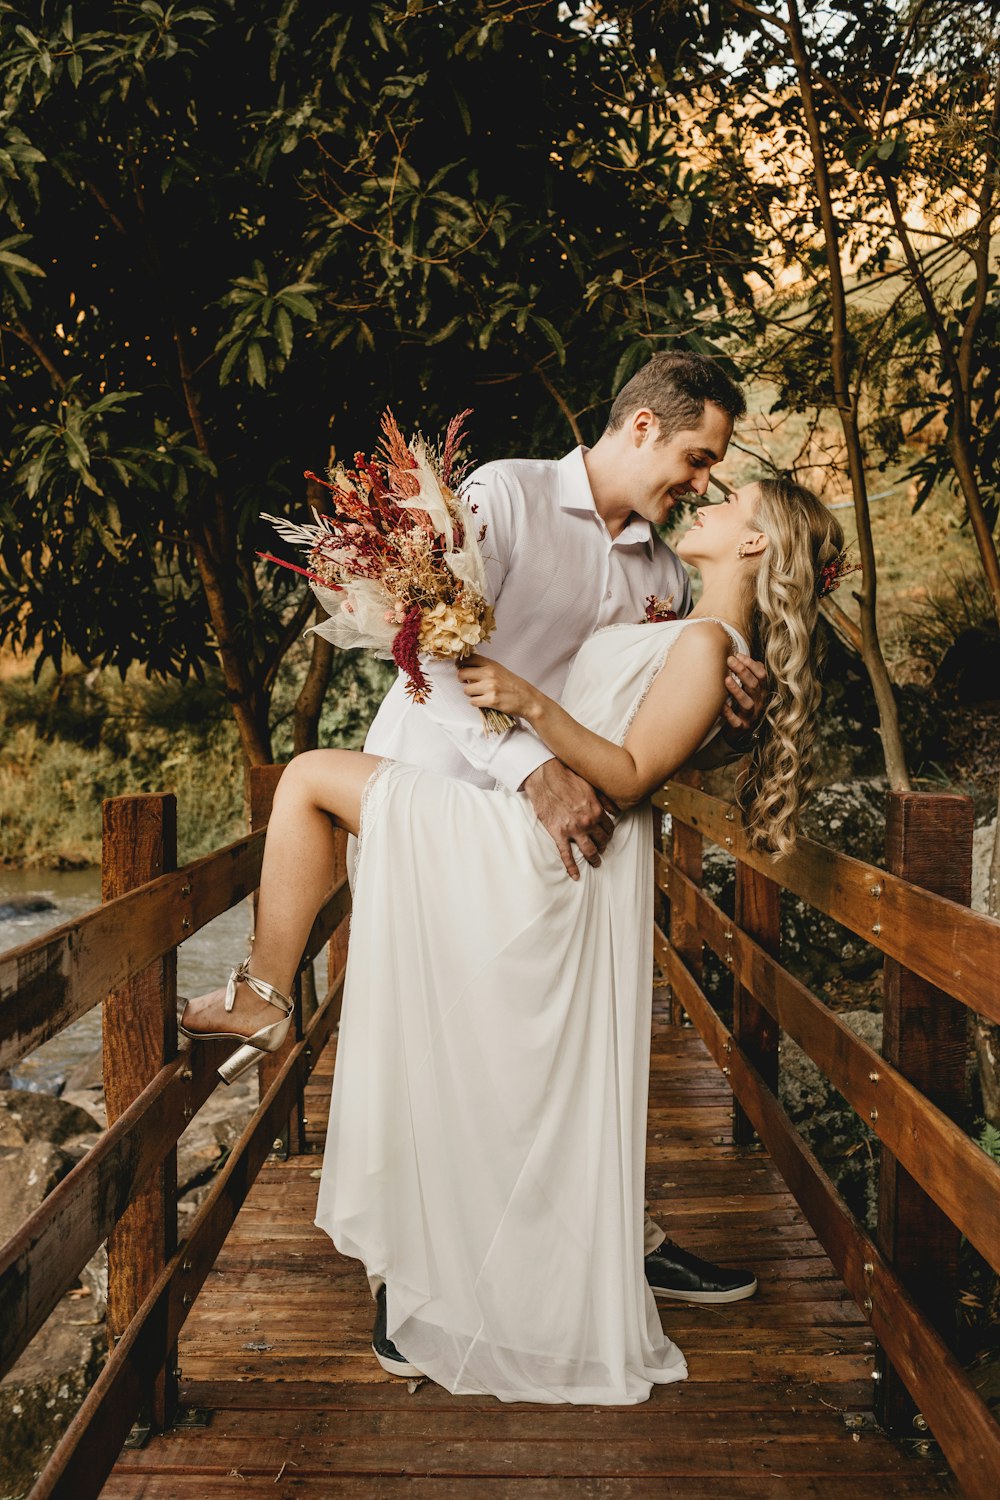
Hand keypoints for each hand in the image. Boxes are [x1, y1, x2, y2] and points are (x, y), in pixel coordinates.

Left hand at [458, 654, 535, 718]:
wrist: (528, 699)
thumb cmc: (513, 685)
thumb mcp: (500, 670)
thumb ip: (484, 667)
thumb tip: (464, 668)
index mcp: (491, 664)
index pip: (468, 658)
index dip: (460, 663)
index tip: (459, 667)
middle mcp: (489, 673)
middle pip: (461, 673)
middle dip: (461, 680)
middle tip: (467, 683)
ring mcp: (490, 687)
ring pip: (466, 690)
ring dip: (470, 694)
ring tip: (480, 694)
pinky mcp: (491, 700)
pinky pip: (472, 702)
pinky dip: (476, 703)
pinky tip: (484, 701)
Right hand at [522, 760, 618, 881]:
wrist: (545, 777)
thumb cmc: (567, 777)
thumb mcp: (591, 785)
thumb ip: (605, 799)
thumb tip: (617, 810)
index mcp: (597, 810)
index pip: (609, 828)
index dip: (609, 834)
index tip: (607, 836)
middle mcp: (588, 822)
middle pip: (602, 841)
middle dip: (604, 847)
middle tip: (602, 850)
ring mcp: (574, 830)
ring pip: (589, 851)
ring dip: (594, 858)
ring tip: (596, 862)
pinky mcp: (559, 834)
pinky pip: (567, 855)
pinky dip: (572, 867)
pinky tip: (575, 875)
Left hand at [720, 651, 767, 747]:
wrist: (739, 732)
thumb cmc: (741, 705)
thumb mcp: (747, 689)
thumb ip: (747, 674)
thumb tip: (742, 655)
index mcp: (761, 691)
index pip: (761, 675)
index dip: (751, 664)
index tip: (738, 655)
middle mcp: (758, 703)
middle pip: (753, 686)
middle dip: (742, 672)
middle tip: (729, 660)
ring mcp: (750, 716)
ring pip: (747, 703)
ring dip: (737, 690)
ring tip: (726, 680)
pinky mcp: (741, 727)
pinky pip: (735, 721)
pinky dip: (728, 712)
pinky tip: (720, 705)